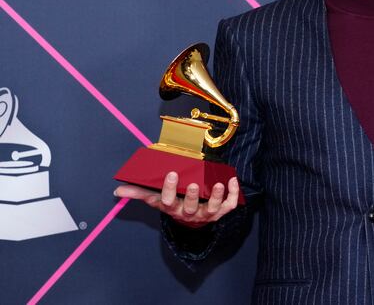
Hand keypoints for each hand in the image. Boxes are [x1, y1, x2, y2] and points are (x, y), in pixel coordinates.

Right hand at [114, 171, 239, 227]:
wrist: (191, 221)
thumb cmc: (173, 203)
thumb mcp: (156, 199)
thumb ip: (139, 193)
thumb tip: (119, 191)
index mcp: (172, 208)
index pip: (168, 202)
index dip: (169, 190)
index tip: (171, 174)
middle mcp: (189, 213)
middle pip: (190, 208)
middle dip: (192, 197)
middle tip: (194, 184)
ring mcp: (206, 214)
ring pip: (212, 209)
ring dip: (216, 197)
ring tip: (218, 184)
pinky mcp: (220, 212)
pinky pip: (229, 206)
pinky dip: (233, 195)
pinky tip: (232, 180)